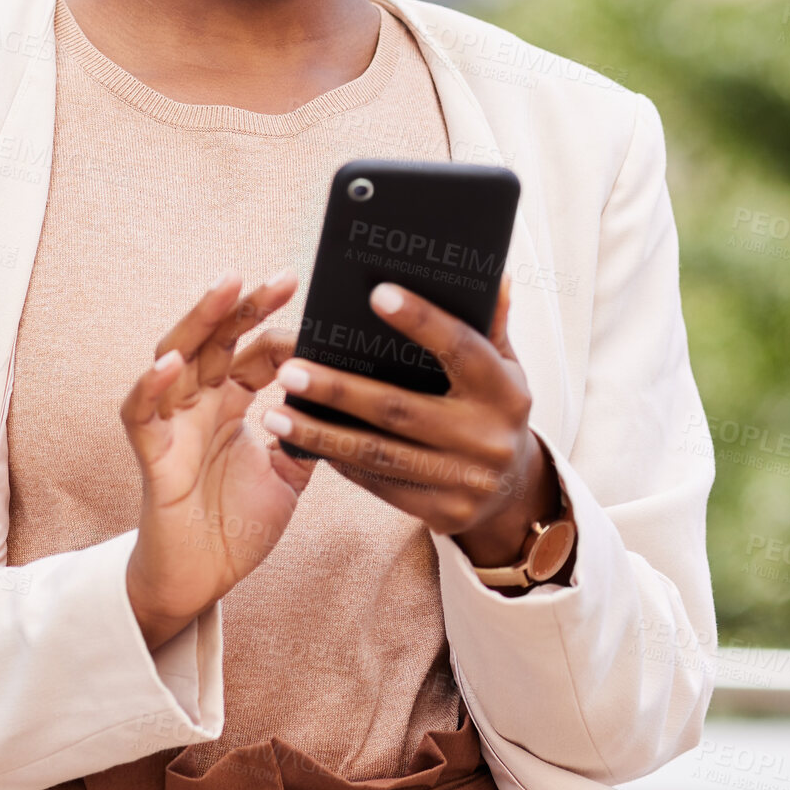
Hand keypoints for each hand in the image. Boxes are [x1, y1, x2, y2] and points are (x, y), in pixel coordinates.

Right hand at [121, 270, 314, 650]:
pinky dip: (150, 385)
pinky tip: (173, 363)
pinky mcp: (152, 453)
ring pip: (176, 355)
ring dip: (201, 321)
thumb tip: (347, 396)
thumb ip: (309, 434)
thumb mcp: (289, 475)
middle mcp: (199, 402)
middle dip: (246, 305)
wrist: (200, 581)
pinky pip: (141, 412)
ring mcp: (173, 423)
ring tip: (227, 288)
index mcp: (231, 402)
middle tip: (282, 279)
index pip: (255, 352)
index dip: (283, 332)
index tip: (322, 317)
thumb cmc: (238, 525)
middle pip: (217, 338)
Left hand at [262, 274, 569, 587]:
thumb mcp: (504, 367)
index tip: (377, 294)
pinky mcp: (443, 514)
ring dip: (322, 433)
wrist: (514, 493)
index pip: (461, 348)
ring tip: (276, 411)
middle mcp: (488, 439)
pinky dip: (338, 462)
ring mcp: (465, 482)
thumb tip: (494, 275)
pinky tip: (301, 441)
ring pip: (379, 454)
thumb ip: (490, 323)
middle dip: (339, 389)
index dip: (422, 321)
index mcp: (505, 391)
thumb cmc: (493, 408)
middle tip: (289, 367)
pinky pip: (379, 485)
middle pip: (401, 409)